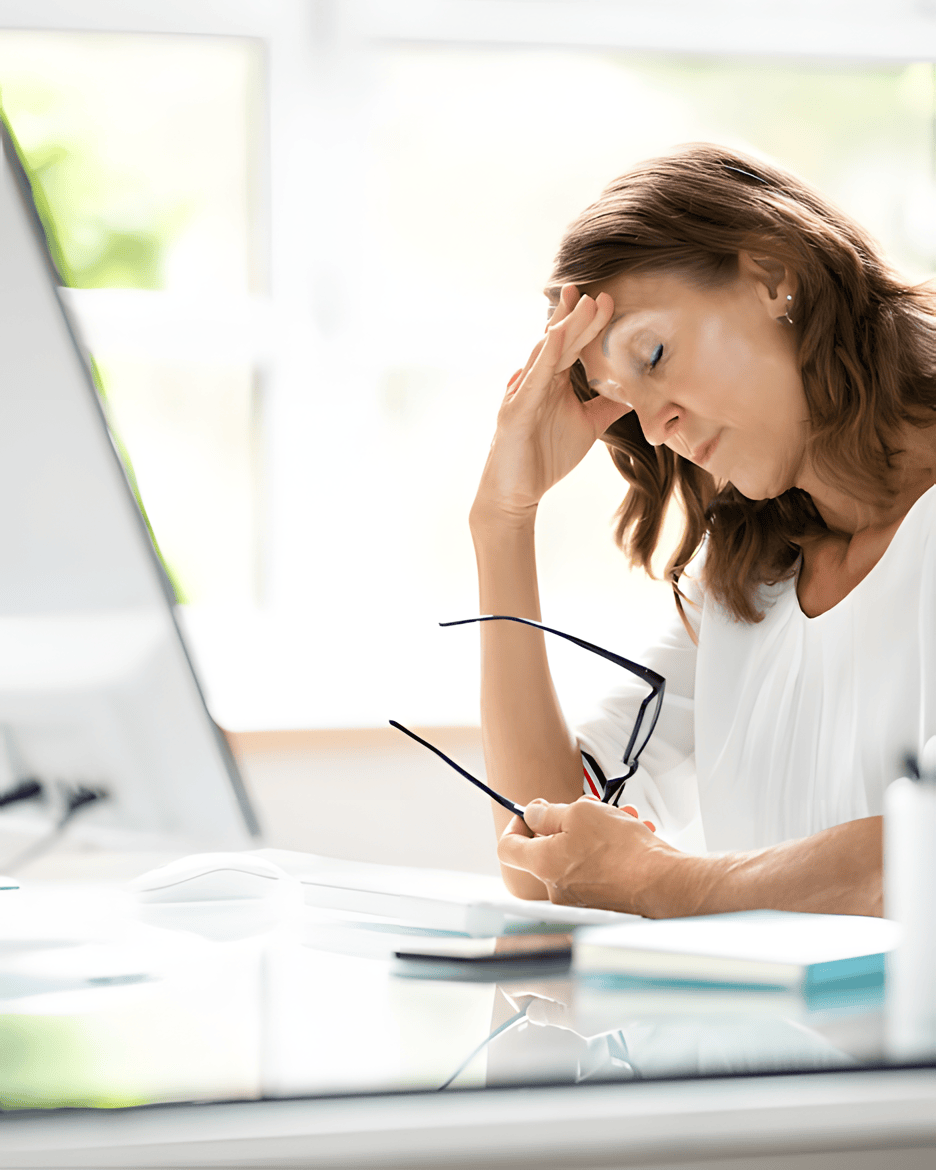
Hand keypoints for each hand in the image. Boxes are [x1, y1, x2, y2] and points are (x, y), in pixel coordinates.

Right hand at [471, 285, 629, 526]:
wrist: (517, 492)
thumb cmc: (546, 457)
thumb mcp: (588, 426)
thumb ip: (607, 407)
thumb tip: (636, 394)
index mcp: (552, 382)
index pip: (571, 345)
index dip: (586, 322)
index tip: (606, 299)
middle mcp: (536, 380)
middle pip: (560, 341)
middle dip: (579, 316)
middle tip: (599, 293)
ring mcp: (523, 393)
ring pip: (546, 354)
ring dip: (565, 327)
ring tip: (583, 304)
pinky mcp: (516, 410)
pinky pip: (533, 379)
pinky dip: (547, 357)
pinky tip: (559, 337)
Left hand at [497, 795, 680, 915]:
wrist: (663, 883)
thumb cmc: (624, 851)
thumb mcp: (580, 813)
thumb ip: (548, 812)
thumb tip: (533, 813)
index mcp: (543, 864)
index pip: (507, 847)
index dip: (516, 824)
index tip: (532, 812)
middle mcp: (556, 886)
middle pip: (547, 846)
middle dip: (569, 820)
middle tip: (589, 808)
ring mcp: (579, 896)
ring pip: (577, 852)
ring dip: (596, 829)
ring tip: (620, 817)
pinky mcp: (600, 899)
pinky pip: (596, 866)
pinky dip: (610, 847)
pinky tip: (631, 833)